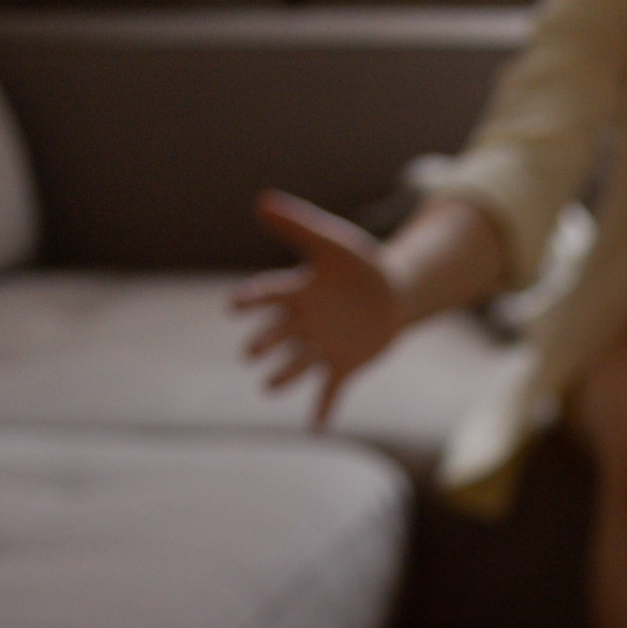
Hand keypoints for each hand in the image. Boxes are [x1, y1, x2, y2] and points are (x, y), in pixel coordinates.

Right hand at [228, 191, 404, 422]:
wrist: (393, 293)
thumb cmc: (359, 266)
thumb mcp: (334, 243)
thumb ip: (300, 225)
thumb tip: (261, 201)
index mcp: (299, 292)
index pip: (269, 295)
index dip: (252, 300)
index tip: (233, 306)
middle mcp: (303, 323)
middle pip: (278, 335)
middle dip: (264, 344)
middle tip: (250, 353)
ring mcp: (322, 346)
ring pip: (298, 365)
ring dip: (283, 376)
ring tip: (269, 387)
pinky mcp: (343, 365)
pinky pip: (330, 390)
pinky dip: (323, 409)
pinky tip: (315, 427)